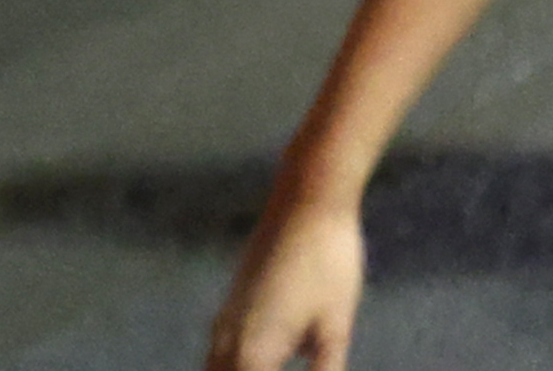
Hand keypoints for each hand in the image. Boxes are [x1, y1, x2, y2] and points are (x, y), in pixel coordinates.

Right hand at [208, 190, 367, 370]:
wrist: (309, 199)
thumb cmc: (329, 260)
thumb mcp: (335, 325)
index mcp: (253, 355)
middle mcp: (228, 342)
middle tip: (287, 369)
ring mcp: (225, 323)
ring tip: (275, 367)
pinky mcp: (231, 308)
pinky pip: (217, 358)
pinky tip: (254, 366)